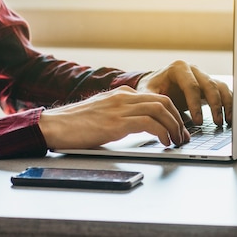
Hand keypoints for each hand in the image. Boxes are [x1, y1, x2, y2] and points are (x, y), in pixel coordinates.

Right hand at [38, 86, 189, 149]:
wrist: (53, 126)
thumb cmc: (73, 125)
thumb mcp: (101, 115)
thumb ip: (118, 116)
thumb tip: (137, 129)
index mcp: (120, 94)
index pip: (156, 98)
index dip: (172, 114)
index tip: (177, 128)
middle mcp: (123, 97)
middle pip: (164, 101)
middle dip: (179, 119)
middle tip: (183, 136)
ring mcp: (120, 108)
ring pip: (161, 110)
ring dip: (174, 127)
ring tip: (177, 141)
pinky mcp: (117, 122)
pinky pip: (151, 123)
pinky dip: (163, 133)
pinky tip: (164, 142)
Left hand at [135, 60, 231, 125]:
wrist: (157, 83)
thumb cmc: (152, 88)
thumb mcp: (147, 92)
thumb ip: (152, 101)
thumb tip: (159, 117)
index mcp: (178, 68)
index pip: (191, 86)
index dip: (195, 105)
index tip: (197, 121)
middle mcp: (193, 69)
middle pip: (209, 85)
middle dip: (214, 105)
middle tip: (216, 122)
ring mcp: (203, 76)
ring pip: (219, 87)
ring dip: (225, 104)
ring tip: (227, 121)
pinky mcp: (209, 85)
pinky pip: (224, 91)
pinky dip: (228, 103)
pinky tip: (229, 117)